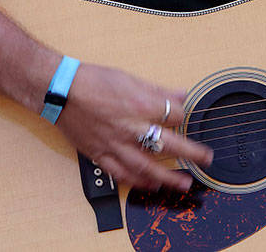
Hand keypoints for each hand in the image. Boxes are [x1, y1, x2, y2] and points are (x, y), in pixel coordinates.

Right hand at [54, 62, 211, 191]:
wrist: (60, 90)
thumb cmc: (92, 81)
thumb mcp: (130, 78)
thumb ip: (158, 91)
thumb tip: (180, 95)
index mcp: (141, 105)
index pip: (175, 115)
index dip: (184, 117)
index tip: (188, 119)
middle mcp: (131, 128)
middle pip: (169, 145)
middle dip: (191, 154)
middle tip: (206, 160)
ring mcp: (115, 145)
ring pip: (147, 167)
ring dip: (168, 178)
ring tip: (183, 183)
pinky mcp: (101, 154)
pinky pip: (122, 174)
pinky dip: (137, 182)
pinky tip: (150, 186)